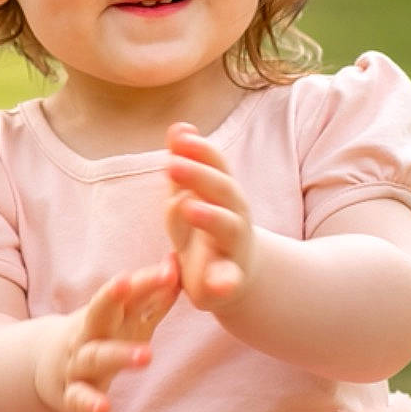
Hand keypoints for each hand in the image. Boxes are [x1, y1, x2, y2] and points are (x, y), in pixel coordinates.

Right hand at [34, 257, 178, 411]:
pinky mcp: (71, 394)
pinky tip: (104, 409)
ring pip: (95, 356)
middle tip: (128, 282)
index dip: (145, 280)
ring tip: (147, 355)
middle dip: (112, 295)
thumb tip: (176, 261)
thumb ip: (153, 294)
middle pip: (100, 311)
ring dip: (119, 354)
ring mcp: (78, 363)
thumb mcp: (125, 316)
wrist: (50, 366)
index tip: (169, 269)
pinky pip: (78, 398)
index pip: (126, 292)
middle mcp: (89, 333)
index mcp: (106, 313)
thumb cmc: (101, 335)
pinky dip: (88, 403)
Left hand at [164, 123, 256, 310]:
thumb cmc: (209, 229)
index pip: (215, 164)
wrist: (237, 275)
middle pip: (222, 190)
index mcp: (223, 192)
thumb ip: (185, 163)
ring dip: (211, 216)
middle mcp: (234, 214)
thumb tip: (179, 126)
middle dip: (200, 176)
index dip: (200, 150)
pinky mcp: (230, 280)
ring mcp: (235, 246)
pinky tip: (219, 284)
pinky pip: (230, 280)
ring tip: (190, 207)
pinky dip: (226, 281)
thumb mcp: (192, 195)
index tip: (179, 137)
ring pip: (228, 228)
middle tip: (173, 164)